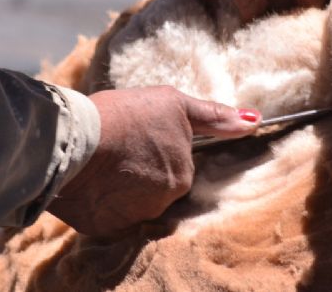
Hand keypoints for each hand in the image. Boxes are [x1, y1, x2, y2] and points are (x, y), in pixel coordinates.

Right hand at [46, 86, 259, 236]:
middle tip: (120, 147)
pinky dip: (102, 202)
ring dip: (122, 185)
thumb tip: (254, 121)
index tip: (138, 141)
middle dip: (142, 169)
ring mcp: (135, 216)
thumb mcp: (173, 104)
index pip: (176, 165)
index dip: (156, 149)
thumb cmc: (126, 114)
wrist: (77, 140)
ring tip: (102, 162)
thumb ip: (213, 116)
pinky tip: (91, 183)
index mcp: (183, 174)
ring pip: (133, 200)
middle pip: (156, 185)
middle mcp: (165, 201)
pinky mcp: (106, 227)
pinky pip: (109, 215)